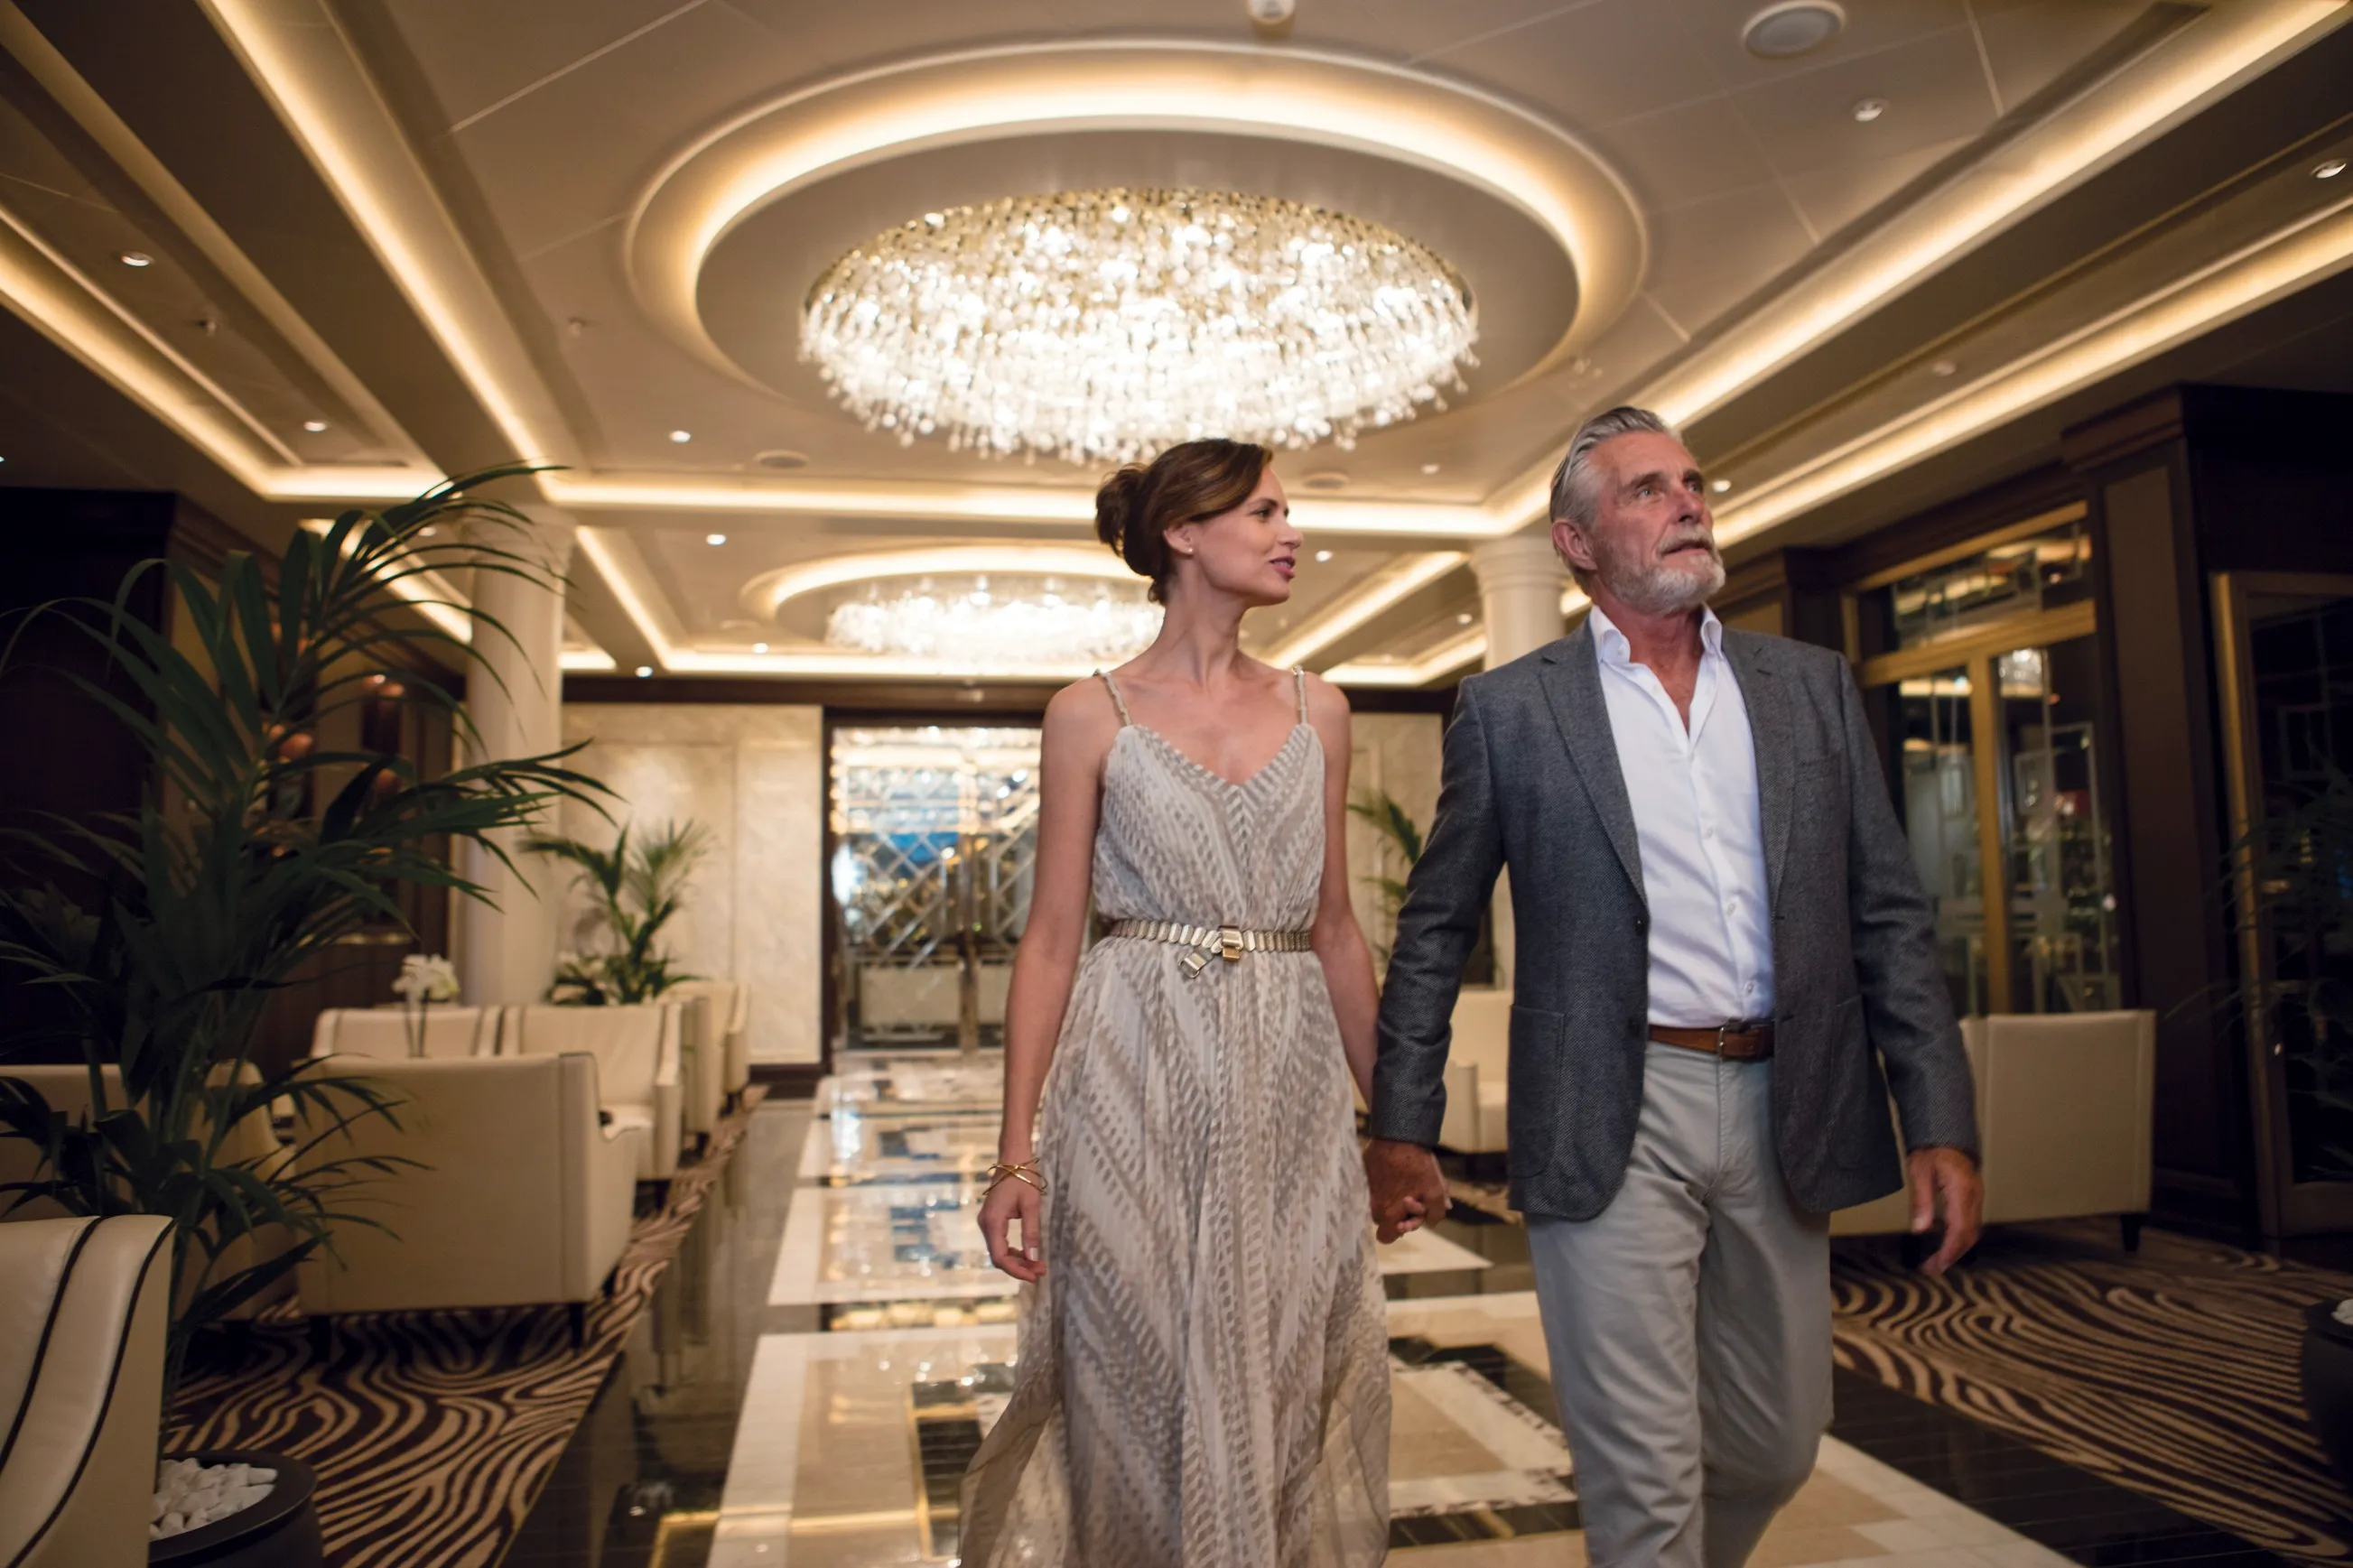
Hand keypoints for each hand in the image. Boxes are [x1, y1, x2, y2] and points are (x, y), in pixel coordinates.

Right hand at [978, 1171, 1045, 1283]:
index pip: (1000, 1257)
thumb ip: (1031, 1233)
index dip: (1016, 1270)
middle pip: (999, 1256)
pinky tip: (1028, 1254)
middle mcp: (985, 1224)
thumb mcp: (1031, 1206)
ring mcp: (987, 1222)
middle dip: (1020, 1267)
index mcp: (992, 1221)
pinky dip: (1013, 1250)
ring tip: (1039, 1265)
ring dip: (1018, 1260)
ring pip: (999, 1250)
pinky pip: (1000, 1242)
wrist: (1013, 1158)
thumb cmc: (1023, 1179)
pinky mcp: (992, 1219)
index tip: (1034, 1276)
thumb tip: (1033, 1258)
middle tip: (1041, 1271)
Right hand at [1365, 1138, 1448, 1242]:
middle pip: (1384, 1219)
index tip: (1407, 1218)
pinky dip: (1383, 1184)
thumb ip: (1436, 1211)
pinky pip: (1373, 1187)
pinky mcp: (1363, 1174)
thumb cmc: (1417, 1165)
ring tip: (1405, 1182)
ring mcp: (1366, 1189)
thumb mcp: (1435, 1189)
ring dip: (1391, 1198)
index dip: (1398, 1231)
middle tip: (1411, 1197)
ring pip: (1379, 1202)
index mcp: (1388, 1213)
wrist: (1397, 1134)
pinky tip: (1395, 1172)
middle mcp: (1372, 1205)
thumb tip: (1434, 1221)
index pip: (1385, 1237)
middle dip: (1398, 1212)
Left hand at [1907, 1146, 1981, 1275]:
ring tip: (1937, 1261)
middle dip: (1952, 1255)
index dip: (1949, 1251)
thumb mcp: (1919, 1171)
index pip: (1959, 1230)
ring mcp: (1976, 1196)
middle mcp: (1974, 1196)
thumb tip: (1920, 1229)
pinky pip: (1971, 1222)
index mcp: (1961, 1191)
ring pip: (1972, 1230)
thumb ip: (1921, 1201)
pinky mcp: (1974, 1196)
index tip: (1937, 1266)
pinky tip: (1947, 1243)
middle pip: (1969, 1235)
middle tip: (1932, 1268)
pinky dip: (1961, 1237)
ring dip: (1957, 1248)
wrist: (1945, 1132)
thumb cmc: (1931, 1148)